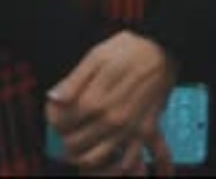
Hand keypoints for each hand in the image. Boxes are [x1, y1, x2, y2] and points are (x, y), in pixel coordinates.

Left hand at [45, 30, 177, 175]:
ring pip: (96, 159)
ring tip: (80, 146)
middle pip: (75, 144)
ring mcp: (128, 129)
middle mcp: (110, 120)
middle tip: (66, 127)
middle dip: (64, 137)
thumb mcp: (96, 55)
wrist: (162, 49)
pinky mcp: (144, 133)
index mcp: (95, 100)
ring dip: (83, 157)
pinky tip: (108, 159)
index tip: (54, 110)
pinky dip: (115, 167)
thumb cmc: (129, 49)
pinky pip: (128, 161)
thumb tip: (54, 98)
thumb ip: (73, 80)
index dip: (53, 117)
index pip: (62, 122)